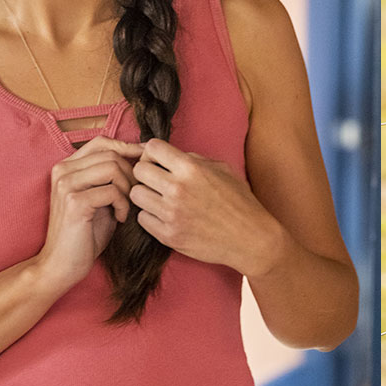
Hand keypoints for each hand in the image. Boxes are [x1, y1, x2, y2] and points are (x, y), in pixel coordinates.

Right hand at [34, 136, 140, 291]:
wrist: (63, 265)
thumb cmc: (86, 232)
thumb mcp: (101, 198)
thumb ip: (113, 177)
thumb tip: (142, 156)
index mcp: (67, 166)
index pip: (102, 142)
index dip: (127, 148)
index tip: (145, 162)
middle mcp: (62, 170)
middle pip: (111, 154)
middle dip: (131, 174)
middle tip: (134, 197)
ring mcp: (66, 184)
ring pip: (112, 168)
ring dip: (127, 189)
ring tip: (126, 208)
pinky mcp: (74, 201)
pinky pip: (111, 191)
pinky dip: (123, 205)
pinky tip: (120, 218)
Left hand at [130, 138, 285, 277]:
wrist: (250, 238)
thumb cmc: (239, 201)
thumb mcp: (223, 169)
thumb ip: (194, 160)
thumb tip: (170, 157)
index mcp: (191, 169)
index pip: (152, 147)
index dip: (154, 152)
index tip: (159, 160)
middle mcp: (177, 189)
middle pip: (138, 170)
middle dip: (147, 172)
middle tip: (157, 180)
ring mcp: (171, 214)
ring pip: (136, 195)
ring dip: (147, 195)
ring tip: (161, 199)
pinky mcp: (168, 235)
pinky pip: (142, 219)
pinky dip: (151, 216)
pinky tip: (166, 216)